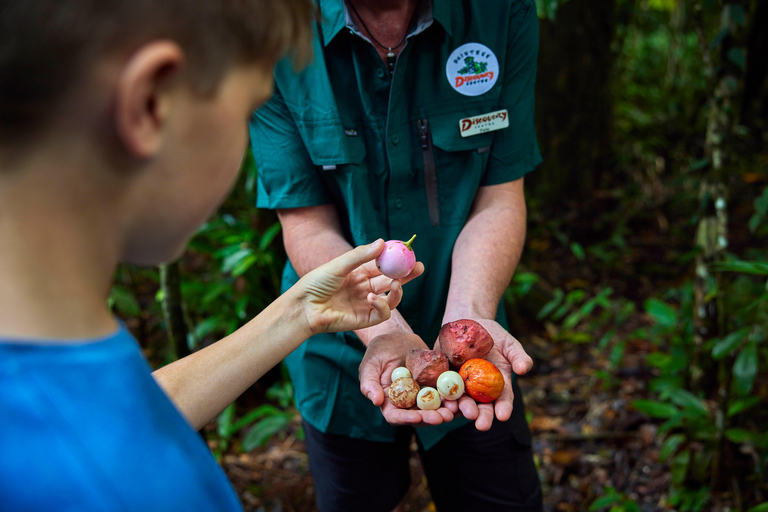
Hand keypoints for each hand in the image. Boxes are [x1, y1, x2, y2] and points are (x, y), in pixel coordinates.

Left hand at [296, 239, 423, 334]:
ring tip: (396, 284)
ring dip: (398, 291)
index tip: (409, 252)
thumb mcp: (338, 265)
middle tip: (418, 267)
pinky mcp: (364, 320)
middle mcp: (365, 288)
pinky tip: (372, 298)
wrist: (303, 307)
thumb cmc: (316, 283)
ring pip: (391, 298)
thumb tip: (383, 242)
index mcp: (359, 273)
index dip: (397, 259)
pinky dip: (382, 305)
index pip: (383, 265)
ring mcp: (365, 304)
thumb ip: (360, 256)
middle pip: (392, 280)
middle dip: (407, 275)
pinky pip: (382, 313)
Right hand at [359, 333, 455, 425]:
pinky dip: (454, 397)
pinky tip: (463, 397)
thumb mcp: (369, 365)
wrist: (396, 336)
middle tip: (444, 416)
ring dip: (445, 410)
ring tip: (456, 409)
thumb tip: (375, 401)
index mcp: (389, 402)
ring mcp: (422, 394)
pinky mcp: (435, 384)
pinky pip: (445, 392)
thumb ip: (369, 383)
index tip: (417, 417)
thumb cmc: (378, 351)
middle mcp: (407, 402)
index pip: (396, 416)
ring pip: (434, 407)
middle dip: (432, 417)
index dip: (406, 419)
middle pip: (419, 415)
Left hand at [435, 318, 532, 430]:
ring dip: (461, 409)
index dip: (504, 408)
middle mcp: (479, 389)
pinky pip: (442, 390)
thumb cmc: (493, 336)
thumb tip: (524, 369)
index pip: (502, 399)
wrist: (468, 323)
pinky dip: (443, 397)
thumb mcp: (509, 344)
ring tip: (460, 414)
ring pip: (461, 402)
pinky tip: (443, 402)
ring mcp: (461, 385)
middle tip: (481, 425)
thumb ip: (518, 356)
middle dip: (482, 417)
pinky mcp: (443, 378)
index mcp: (497, 384)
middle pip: (481, 406)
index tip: (503, 415)